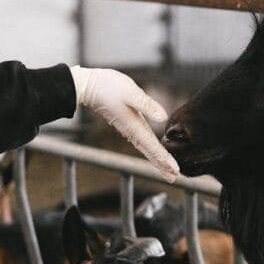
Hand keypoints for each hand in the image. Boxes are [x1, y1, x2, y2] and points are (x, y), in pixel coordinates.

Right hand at [70, 67, 178, 182]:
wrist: (88, 86)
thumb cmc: (107, 87)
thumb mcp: (130, 92)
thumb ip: (146, 105)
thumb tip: (163, 117)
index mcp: (134, 126)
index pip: (153, 147)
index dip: (165, 159)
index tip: (175, 170)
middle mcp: (132, 130)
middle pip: (150, 152)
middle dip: (162, 165)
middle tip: (174, 177)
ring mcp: (129, 128)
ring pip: (146, 148)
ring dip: (157, 160)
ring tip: (168, 170)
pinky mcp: (127, 124)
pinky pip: (142, 141)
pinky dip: (151, 149)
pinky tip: (154, 152)